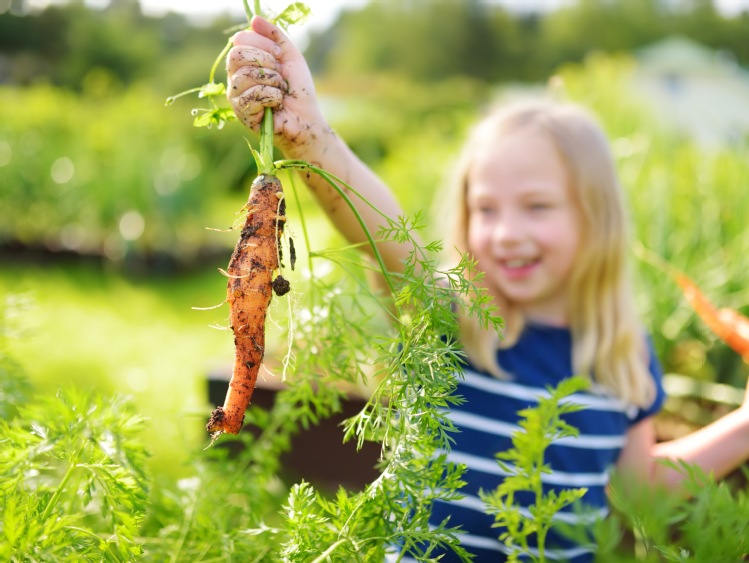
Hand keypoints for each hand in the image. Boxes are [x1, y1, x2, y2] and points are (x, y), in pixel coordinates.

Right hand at [227, 16, 327, 156]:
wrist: (306, 118)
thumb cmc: (297, 89)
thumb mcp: (290, 55)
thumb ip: (274, 35)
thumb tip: (254, 19)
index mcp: (244, 62)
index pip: (239, 41)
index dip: (261, 44)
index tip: (278, 55)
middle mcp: (235, 77)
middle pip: (236, 56)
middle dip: (265, 62)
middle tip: (280, 74)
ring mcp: (236, 96)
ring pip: (244, 75)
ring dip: (272, 81)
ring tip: (280, 91)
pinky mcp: (242, 113)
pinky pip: (251, 95)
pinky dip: (271, 96)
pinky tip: (277, 104)